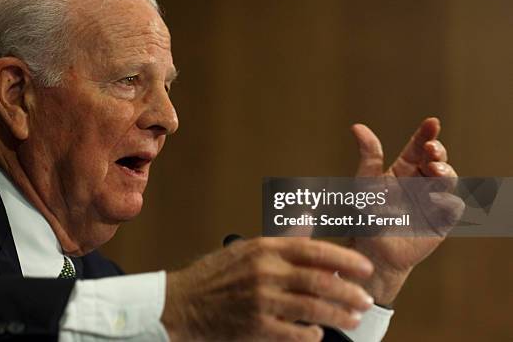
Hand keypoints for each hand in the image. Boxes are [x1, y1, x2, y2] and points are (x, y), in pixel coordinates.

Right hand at [162, 237, 374, 340]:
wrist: (182, 303)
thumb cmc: (216, 275)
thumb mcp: (248, 249)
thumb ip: (283, 239)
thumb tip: (310, 218)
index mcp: (265, 248)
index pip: (314, 250)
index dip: (345, 259)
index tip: (364, 268)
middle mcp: (265, 272)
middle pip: (320, 281)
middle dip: (349, 292)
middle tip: (366, 299)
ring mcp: (261, 301)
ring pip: (313, 309)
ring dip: (338, 315)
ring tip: (352, 318)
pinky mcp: (256, 327)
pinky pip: (295, 334)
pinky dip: (311, 334)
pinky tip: (318, 333)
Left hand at [349, 117, 462, 304]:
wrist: (373, 249)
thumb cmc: (366, 215)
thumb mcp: (365, 183)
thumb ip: (368, 156)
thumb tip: (357, 126)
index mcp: (405, 170)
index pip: (419, 147)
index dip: (426, 134)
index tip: (432, 122)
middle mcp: (422, 182)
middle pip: (437, 160)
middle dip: (438, 152)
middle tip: (431, 149)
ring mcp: (433, 200)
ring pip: (448, 180)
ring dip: (445, 172)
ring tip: (433, 170)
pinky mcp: (441, 221)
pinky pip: (452, 207)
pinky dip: (448, 200)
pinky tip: (436, 196)